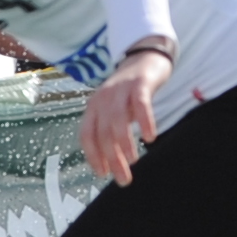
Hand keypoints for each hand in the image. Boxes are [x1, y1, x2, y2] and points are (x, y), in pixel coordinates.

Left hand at [82, 44, 170, 181]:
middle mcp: (103, 99)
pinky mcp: (139, 84)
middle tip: (124, 179)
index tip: (103, 174)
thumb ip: (112, 132)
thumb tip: (113, 163)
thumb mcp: (115, 111)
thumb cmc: (130, 92)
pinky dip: (144, 122)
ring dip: (124, 144)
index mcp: (94, 108)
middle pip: (102, 133)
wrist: (146, 57)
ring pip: (117, 121)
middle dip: (112, 158)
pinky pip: (140, 104)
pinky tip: (149, 137)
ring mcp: (120, 90)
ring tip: (134, 161)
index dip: (93, 156)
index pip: (86, 135)